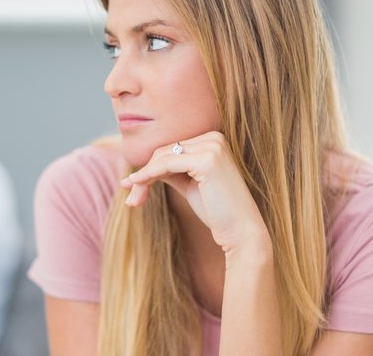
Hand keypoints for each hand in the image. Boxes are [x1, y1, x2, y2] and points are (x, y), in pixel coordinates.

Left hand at [121, 131, 268, 253]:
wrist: (241, 232)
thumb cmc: (217, 211)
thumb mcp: (189, 184)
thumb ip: (171, 171)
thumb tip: (145, 167)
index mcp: (213, 140)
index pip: (171, 149)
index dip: (150, 168)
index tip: (132, 186)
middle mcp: (214, 138)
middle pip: (164, 151)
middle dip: (144, 174)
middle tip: (131, 199)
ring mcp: (213, 147)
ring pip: (162, 157)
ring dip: (143, 178)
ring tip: (132, 200)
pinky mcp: (207, 159)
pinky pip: (166, 164)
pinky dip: (147, 175)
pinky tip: (135, 184)